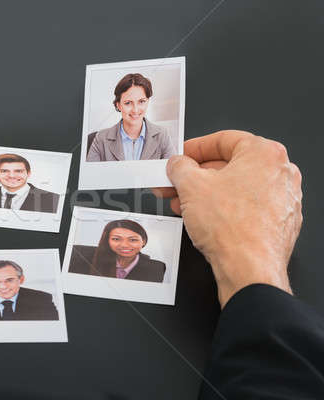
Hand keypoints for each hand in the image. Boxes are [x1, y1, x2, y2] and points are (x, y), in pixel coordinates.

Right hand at [165, 131, 301, 306]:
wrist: (249, 269)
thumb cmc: (232, 228)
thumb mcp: (190, 186)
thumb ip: (179, 167)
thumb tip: (178, 164)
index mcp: (264, 153)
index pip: (223, 139)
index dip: (194, 148)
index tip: (180, 157)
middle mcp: (280, 173)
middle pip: (229, 165)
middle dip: (196, 175)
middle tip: (175, 182)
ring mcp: (283, 199)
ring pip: (236, 187)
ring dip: (205, 194)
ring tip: (183, 204)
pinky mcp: (278, 222)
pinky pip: (246, 207)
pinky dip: (223, 209)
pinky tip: (202, 218)